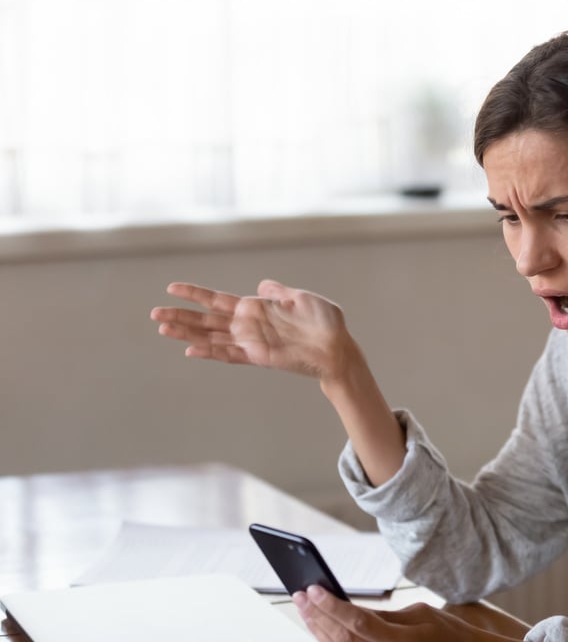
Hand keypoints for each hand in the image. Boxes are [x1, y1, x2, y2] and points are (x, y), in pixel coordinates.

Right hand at [150, 280, 357, 380]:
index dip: (195, 294)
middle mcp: (249, 325)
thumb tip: (261, 285)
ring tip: (162, 329)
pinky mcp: (259, 356)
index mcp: (256, 308)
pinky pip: (229, 355)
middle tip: (154, 313)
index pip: (217, 300)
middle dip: (181, 316)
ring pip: (212, 338)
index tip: (171, 288)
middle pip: (207, 320)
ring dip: (187, 334)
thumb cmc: (325, 323)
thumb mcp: (302, 299)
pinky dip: (210, 352)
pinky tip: (190, 349)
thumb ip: (279, 293)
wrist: (339, 347)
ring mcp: (252, 341)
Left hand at [293, 586, 543, 641]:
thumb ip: (382, 614)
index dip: (330, 605)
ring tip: (306, 610)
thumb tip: (348, 608)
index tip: (313, 589)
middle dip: (316, 617)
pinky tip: (325, 629)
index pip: (355, 623)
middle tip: (301, 596)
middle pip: (341, 641)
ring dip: (319, 631)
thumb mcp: (419, 613)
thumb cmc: (453, 637)